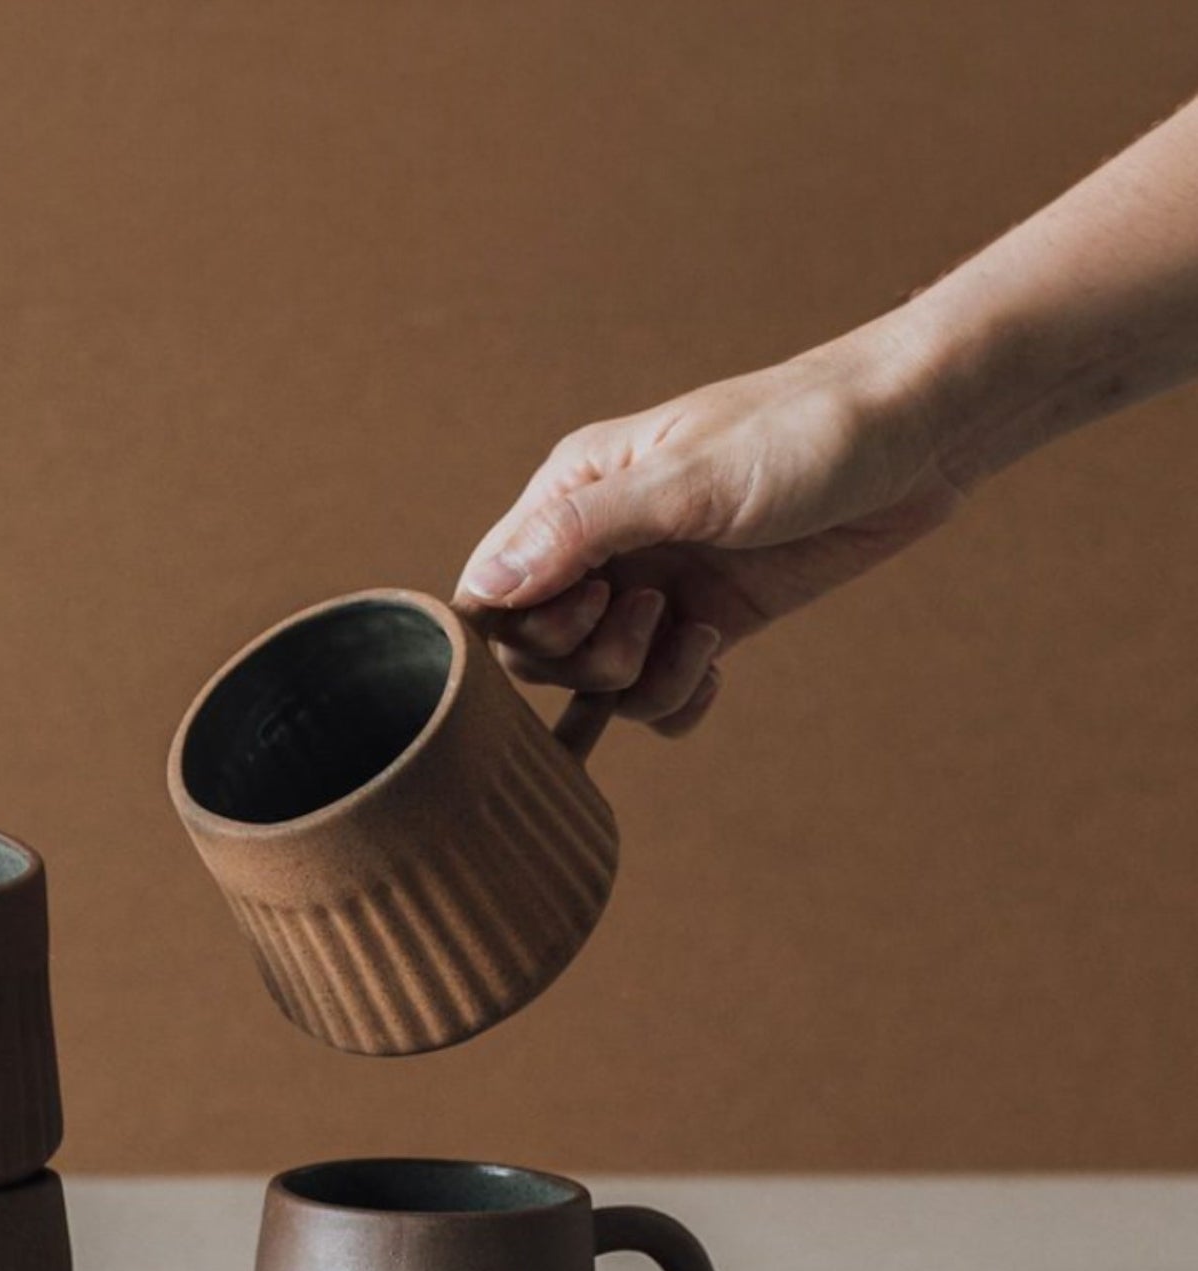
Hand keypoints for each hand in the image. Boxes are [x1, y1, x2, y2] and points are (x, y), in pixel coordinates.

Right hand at [453, 324, 963, 733]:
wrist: (920, 433)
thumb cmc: (804, 431)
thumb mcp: (688, 480)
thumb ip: (581, 533)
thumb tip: (487, 590)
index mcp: (574, 493)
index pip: (491, 589)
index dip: (520, 626)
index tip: (590, 605)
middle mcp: (602, 546)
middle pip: (535, 651)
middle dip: (586, 659)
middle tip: (652, 617)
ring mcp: (654, 588)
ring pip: (597, 683)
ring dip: (641, 682)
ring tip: (700, 634)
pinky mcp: (705, 624)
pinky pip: (655, 697)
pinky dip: (677, 701)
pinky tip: (716, 667)